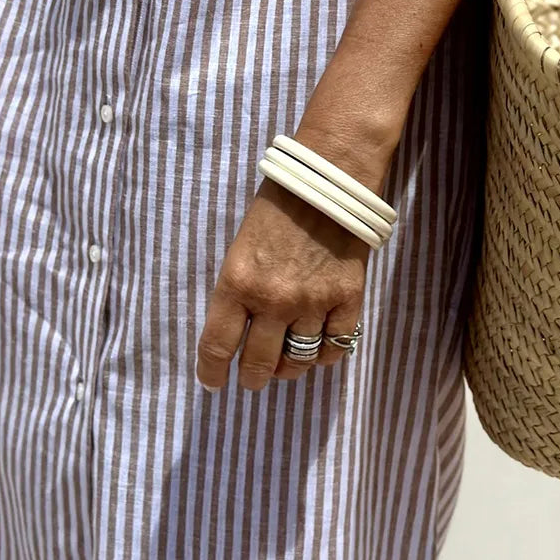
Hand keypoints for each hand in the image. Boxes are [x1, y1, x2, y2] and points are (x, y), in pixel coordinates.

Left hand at [196, 173, 372, 390]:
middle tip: (253, 377)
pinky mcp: (347, 297)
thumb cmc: (278, 204)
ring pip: (299, 361)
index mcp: (237, 282)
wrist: (329, 177)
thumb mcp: (242, 246)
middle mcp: (273, 300)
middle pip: (259, 365)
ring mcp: (313, 301)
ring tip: (287, 362)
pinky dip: (326, 354)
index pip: (217, 347)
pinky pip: (336, 347)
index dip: (211, 373)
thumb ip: (239, 289)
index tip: (213, 382)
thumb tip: (239, 329)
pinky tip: (320, 346)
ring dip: (290, 367)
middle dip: (253, 377)